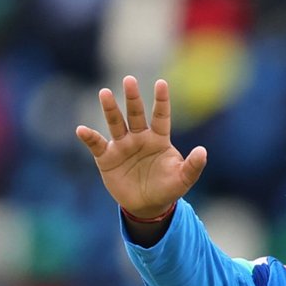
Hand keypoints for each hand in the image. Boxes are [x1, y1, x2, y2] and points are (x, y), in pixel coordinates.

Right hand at [76, 76, 207, 220]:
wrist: (147, 206)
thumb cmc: (167, 188)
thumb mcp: (183, 180)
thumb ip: (193, 166)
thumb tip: (203, 151)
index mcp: (158, 139)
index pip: (161, 116)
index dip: (161, 100)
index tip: (161, 83)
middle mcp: (139, 137)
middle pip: (135, 113)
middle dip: (132, 97)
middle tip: (129, 80)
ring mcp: (122, 145)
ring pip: (116, 123)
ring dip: (110, 109)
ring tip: (104, 93)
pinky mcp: (107, 158)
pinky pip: (97, 145)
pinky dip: (89, 137)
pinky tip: (81, 130)